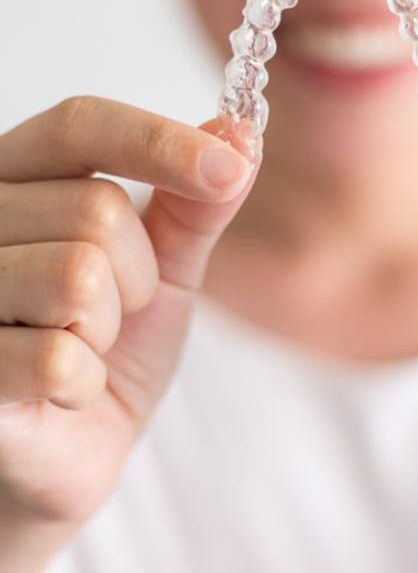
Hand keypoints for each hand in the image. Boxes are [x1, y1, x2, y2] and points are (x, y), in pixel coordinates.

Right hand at [0, 97, 254, 572]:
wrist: (71, 447)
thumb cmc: (113, 347)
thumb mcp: (167, 268)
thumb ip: (195, 205)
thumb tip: (241, 136)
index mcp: (21, 183)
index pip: (81, 125)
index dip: (160, 141)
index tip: (230, 167)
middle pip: (96, 211)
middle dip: (138, 276)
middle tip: (115, 312)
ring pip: (76, 277)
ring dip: (108, 328)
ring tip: (84, 348)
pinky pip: (55, 357)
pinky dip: (85, 382)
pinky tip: (64, 392)